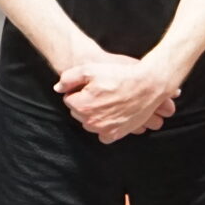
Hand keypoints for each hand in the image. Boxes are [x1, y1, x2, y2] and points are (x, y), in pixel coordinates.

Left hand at [57, 54, 179, 140]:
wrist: (147, 86)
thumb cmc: (119, 76)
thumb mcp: (90, 69)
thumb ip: (69, 78)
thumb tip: (58, 88)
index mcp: (81, 106)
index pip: (69, 100)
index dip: (79, 91)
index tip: (90, 86)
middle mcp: (91, 121)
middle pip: (78, 113)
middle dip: (85, 103)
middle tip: (100, 92)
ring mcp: (104, 130)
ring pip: (90, 123)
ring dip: (95, 115)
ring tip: (108, 101)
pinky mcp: (116, 134)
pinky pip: (103, 135)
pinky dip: (105, 127)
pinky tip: (112, 115)